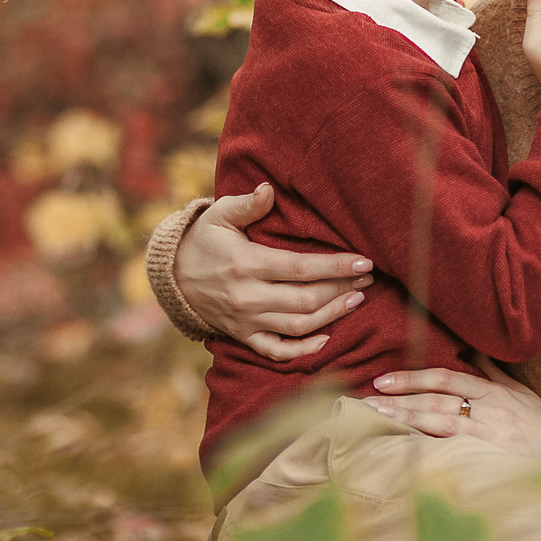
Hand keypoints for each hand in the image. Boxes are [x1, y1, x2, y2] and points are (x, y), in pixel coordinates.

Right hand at [173, 183, 372, 360]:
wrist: (172, 277)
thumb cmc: (203, 240)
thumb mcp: (219, 215)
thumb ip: (247, 204)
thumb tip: (269, 190)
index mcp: (246, 264)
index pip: (301, 268)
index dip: (336, 266)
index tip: (364, 263)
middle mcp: (248, 297)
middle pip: (306, 299)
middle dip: (342, 290)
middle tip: (368, 280)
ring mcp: (246, 320)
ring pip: (298, 325)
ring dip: (332, 315)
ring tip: (356, 300)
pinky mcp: (244, 336)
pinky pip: (277, 351)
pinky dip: (303, 350)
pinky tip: (327, 339)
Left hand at [363, 360, 540, 460]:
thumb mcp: (518, 393)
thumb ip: (490, 373)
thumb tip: (467, 351)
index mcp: (493, 392)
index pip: (447, 378)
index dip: (414, 377)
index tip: (384, 379)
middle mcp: (488, 412)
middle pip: (437, 401)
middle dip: (401, 399)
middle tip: (369, 399)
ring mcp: (489, 438)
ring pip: (440, 425)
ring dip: (406, 422)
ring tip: (377, 419)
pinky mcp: (489, 460)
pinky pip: (452, 452)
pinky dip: (425, 449)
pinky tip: (402, 449)